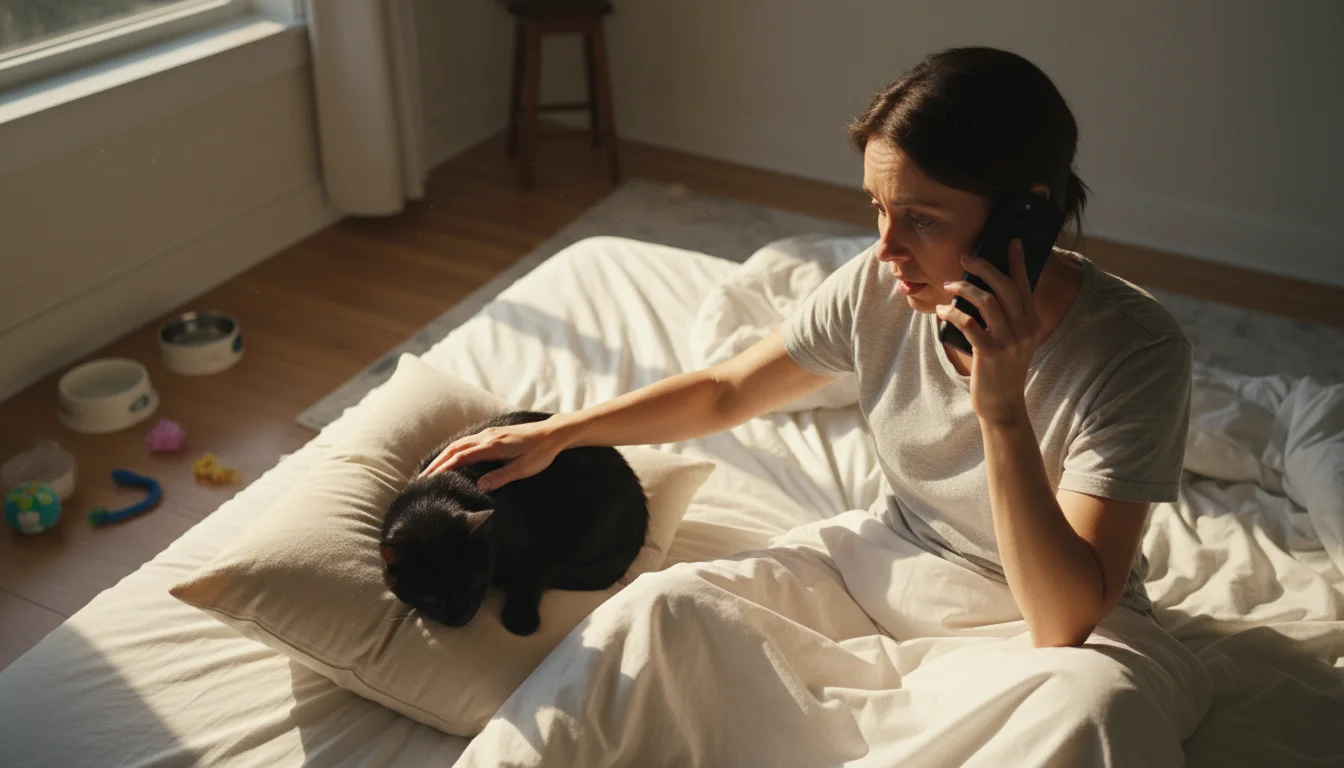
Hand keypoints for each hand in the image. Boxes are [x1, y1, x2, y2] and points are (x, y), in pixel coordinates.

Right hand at [419, 418, 570, 491]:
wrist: (553, 433)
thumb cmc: (541, 453)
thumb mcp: (523, 468)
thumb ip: (502, 476)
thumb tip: (480, 486)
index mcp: (492, 446)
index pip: (461, 457)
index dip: (443, 468)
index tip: (429, 479)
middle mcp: (487, 437)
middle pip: (454, 449)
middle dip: (437, 463)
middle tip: (421, 478)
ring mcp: (489, 433)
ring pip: (459, 443)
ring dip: (443, 456)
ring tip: (431, 469)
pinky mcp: (493, 434)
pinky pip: (467, 441)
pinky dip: (454, 449)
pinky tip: (451, 457)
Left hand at [936, 239, 1041, 424]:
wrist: (1003, 405)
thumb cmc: (1002, 369)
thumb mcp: (1015, 342)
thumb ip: (1009, 319)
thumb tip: (986, 290)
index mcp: (1033, 322)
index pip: (1025, 285)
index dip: (1018, 262)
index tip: (1012, 242)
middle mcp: (1025, 328)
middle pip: (1005, 286)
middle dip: (985, 267)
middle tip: (967, 257)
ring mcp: (1009, 341)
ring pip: (987, 300)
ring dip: (964, 288)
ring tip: (948, 285)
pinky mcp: (990, 353)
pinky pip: (969, 323)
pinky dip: (952, 313)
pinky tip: (942, 311)